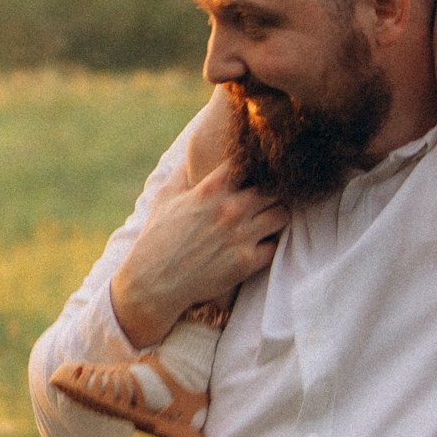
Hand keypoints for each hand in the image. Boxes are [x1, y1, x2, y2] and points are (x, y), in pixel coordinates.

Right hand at [109, 157, 284, 348]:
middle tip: (265, 198)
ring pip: (282, 213)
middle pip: (274, 186)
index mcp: (211, 189)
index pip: (249, 162)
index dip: (253, 165)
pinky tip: (258, 245)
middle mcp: (230, 209)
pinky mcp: (246, 262)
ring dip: (276, 215)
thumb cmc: (156, 238)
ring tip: (266, 220)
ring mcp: (241, 236)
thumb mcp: (165, 198)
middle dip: (271, 190)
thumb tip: (193, 153)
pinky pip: (275, 245)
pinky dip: (268, 244)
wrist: (153, 283)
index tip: (252, 173)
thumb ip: (183, 173)